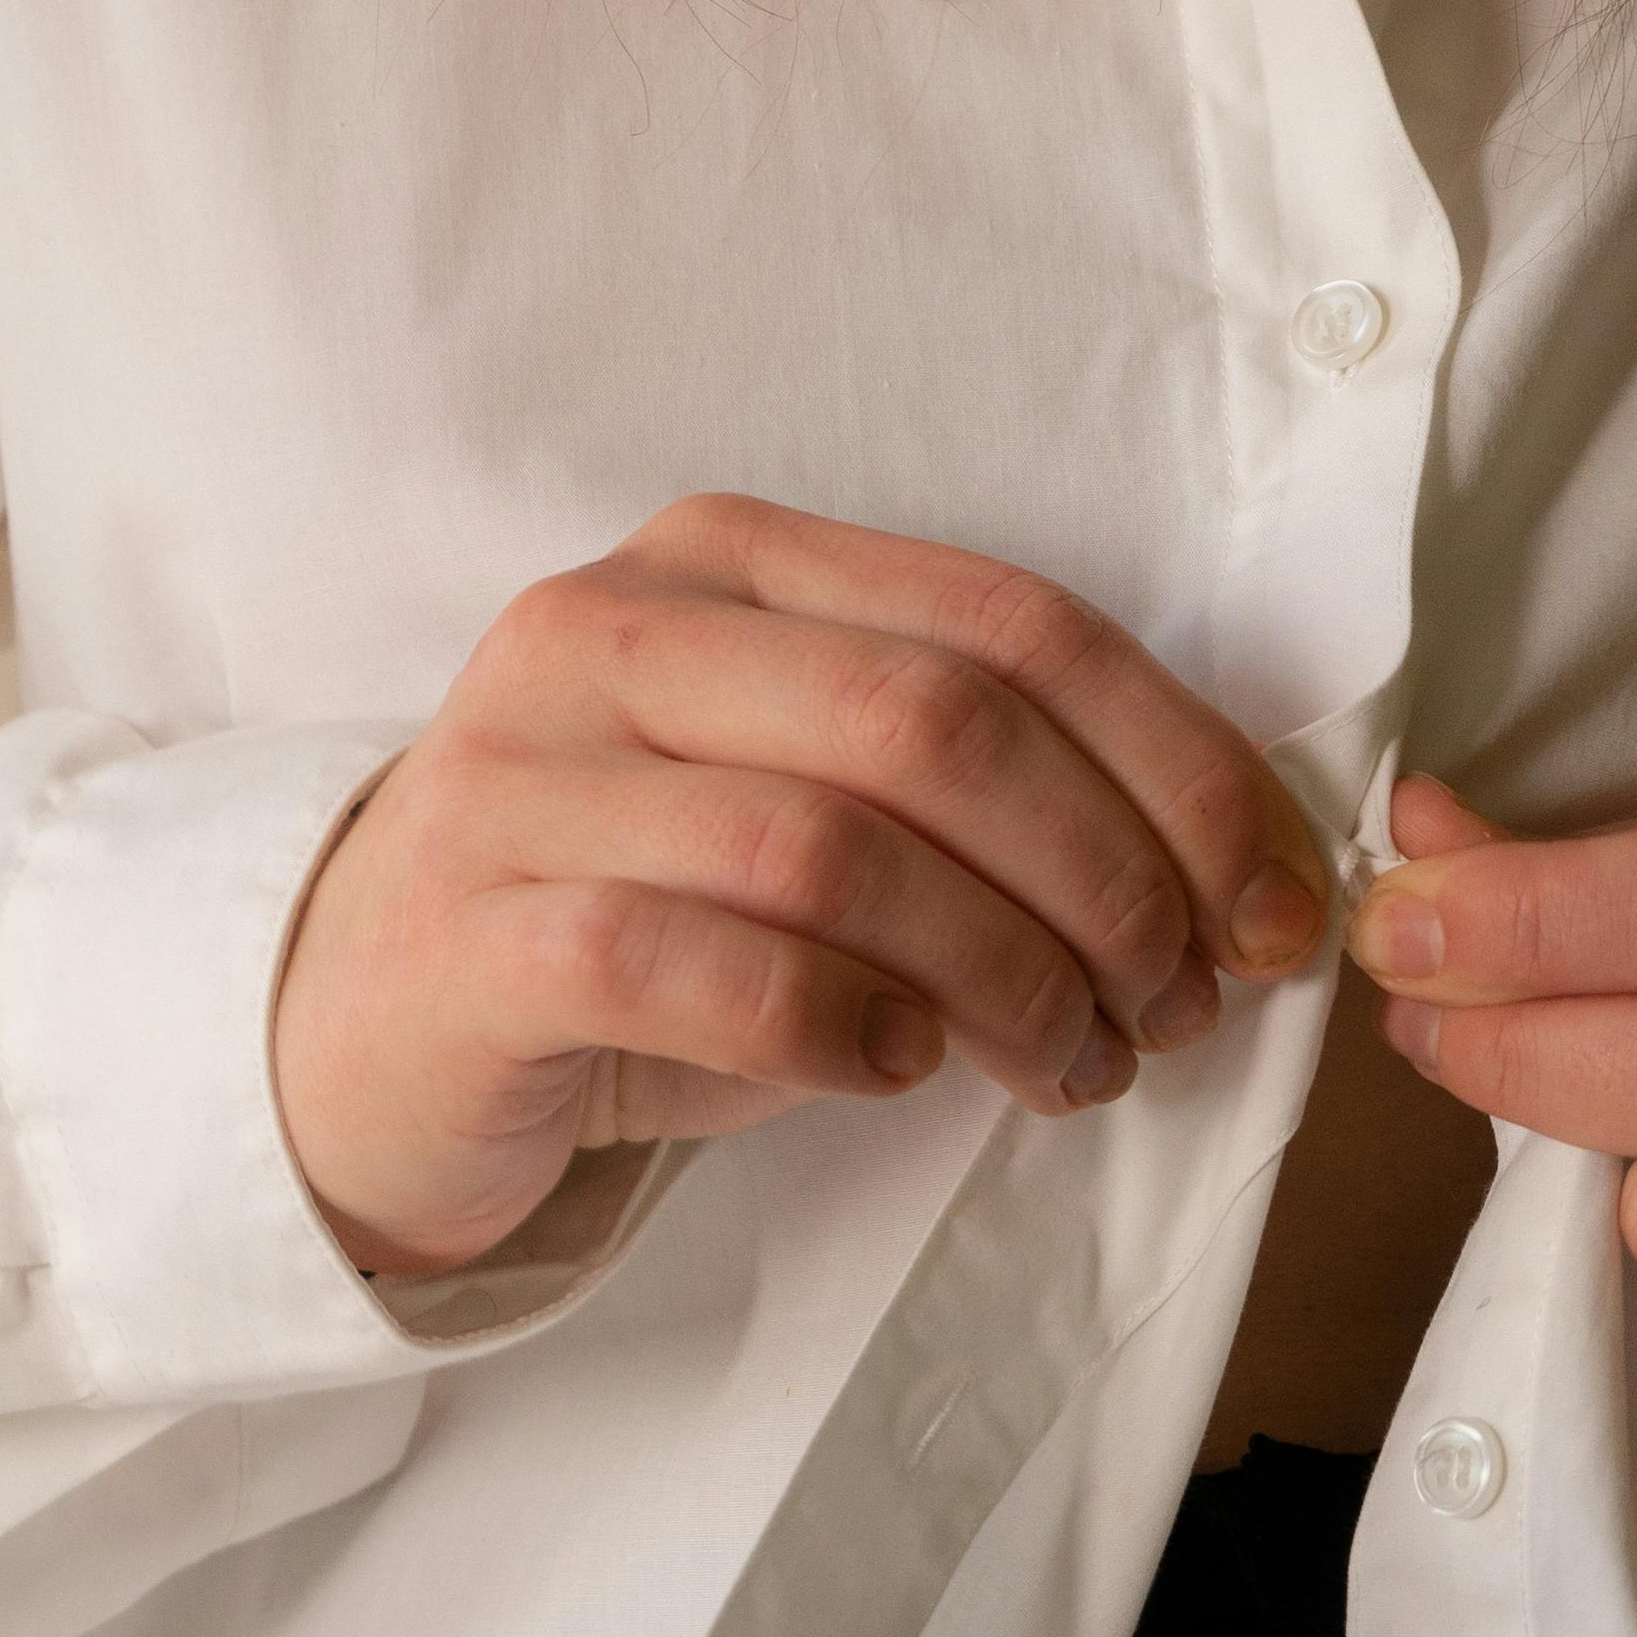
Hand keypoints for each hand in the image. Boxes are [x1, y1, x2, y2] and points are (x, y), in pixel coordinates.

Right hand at [278, 497, 1336, 1276]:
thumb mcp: (820, 816)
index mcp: (729, 562)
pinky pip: (705, 967)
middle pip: (940, 724)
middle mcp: (613, 630)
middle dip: (1111, 878)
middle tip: (1180, 1004)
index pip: (1016, 624)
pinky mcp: (476, 931)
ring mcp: (524, 774)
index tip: (1279, 906)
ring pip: (835, 849)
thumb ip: (991, 801)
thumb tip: (1250, 876)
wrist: (357, 1032)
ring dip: (1004, 979)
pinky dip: (843, 1030)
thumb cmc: (642, 921)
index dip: (1184, 767)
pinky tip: (899, 1074)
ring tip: (1069, 1064)